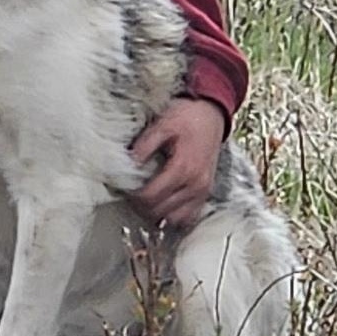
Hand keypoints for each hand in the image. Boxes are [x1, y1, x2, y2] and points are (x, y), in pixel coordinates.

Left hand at [130, 98, 226, 229]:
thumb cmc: (188, 117)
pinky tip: (162, 204)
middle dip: (141, 206)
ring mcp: (202, 191)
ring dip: (157, 214)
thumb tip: (129, 164)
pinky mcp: (205, 193)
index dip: (133, 197)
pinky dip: (173, 215)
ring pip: (174, 220)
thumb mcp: (163, 125)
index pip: (151, 197)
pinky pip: (188, 217)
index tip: (124, 188)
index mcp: (183, 168)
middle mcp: (196, 184)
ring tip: (145, 200)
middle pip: (160, 212)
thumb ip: (144, 145)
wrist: (211, 115)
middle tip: (131, 194)